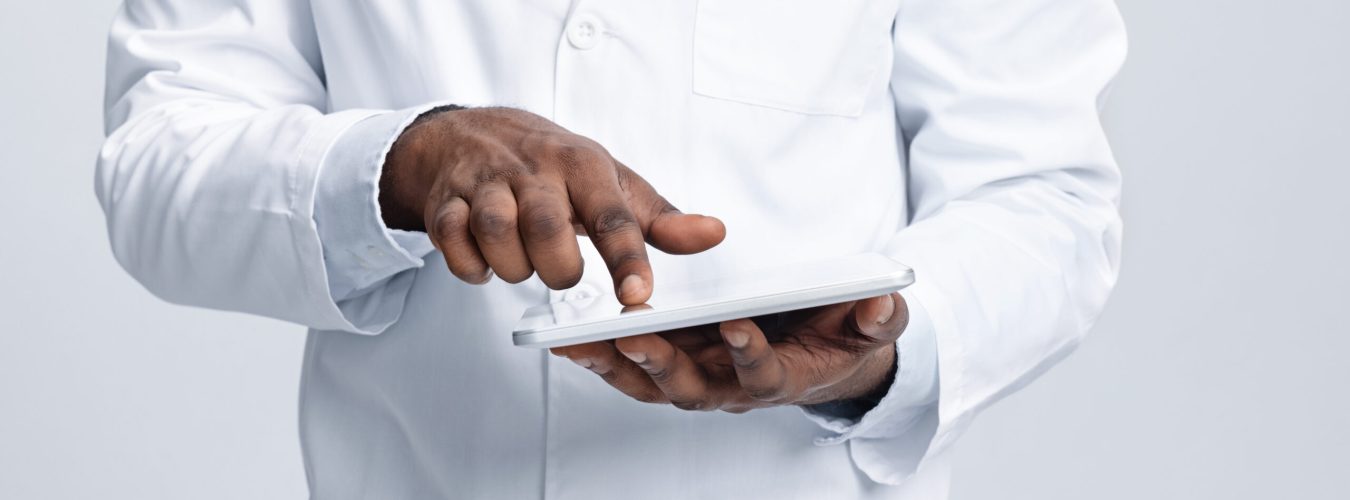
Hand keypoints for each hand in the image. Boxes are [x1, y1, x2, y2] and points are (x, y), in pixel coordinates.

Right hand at [379, 106, 725, 304]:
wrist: (472, 133)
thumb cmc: (553, 166)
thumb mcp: (611, 183)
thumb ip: (660, 218)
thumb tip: (713, 234)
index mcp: (583, 164)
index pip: (612, 214)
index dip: (628, 259)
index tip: (639, 296)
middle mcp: (534, 169)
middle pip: (547, 229)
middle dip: (558, 268)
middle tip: (561, 270)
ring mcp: (485, 183)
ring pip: (498, 235)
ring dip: (514, 267)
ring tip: (524, 263)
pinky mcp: (445, 200)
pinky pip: (453, 242)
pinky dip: (471, 266)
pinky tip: (486, 261)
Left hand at [550, 293, 906, 411]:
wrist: (825, 355)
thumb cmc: (841, 336)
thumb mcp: (870, 326)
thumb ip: (878, 319)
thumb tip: (883, 306)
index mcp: (781, 378)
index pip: (762, 375)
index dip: (749, 355)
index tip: (738, 326)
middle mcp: (732, 388)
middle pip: (692, 389)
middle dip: (662, 366)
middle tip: (634, 339)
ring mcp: (701, 379)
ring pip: (652, 383)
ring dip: (616, 365)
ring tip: (579, 342)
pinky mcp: (677, 366)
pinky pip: (634, 369)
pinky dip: (603, 358)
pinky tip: (570, 340)